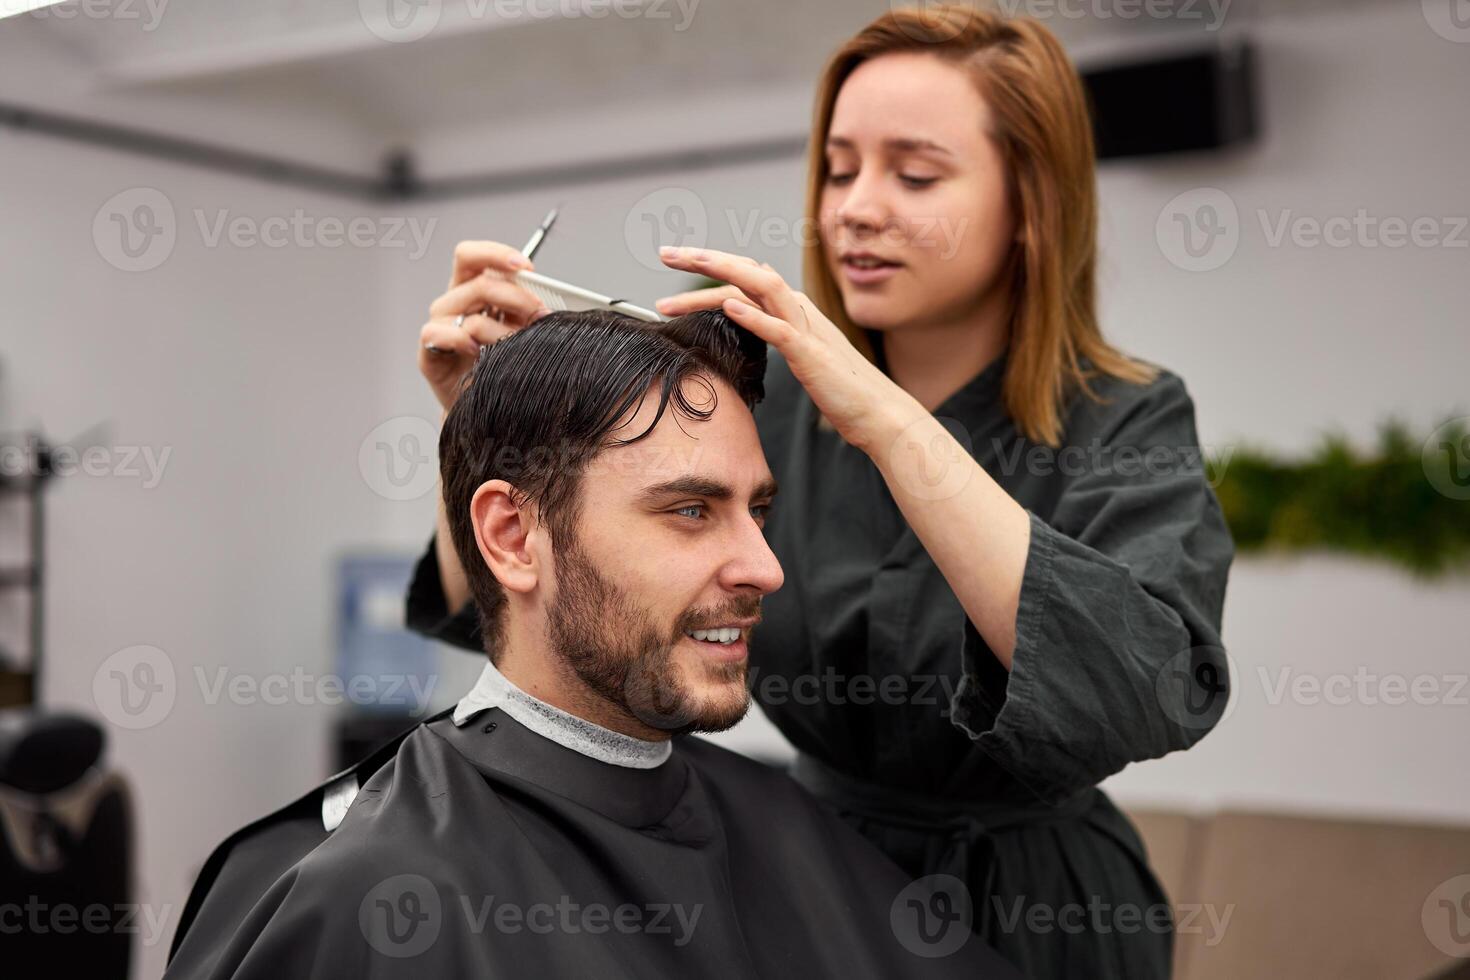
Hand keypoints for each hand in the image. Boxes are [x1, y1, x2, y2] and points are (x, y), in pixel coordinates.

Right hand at [418, 240, 551, 411]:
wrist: (487, 403)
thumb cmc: (502, 362)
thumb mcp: (519, 329)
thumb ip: (525, 308)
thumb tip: (547, 299)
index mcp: (471, 288)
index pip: (472, 256)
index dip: (496, 254)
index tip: (526, 267)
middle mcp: (453, 303)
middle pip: (479, 283)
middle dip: (517, 298)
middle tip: (539, 315)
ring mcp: (440, 326)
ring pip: (468, 313)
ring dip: (501, 329)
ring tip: (517, 344)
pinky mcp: (428, 351)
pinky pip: (438, 333)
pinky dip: (463, 340)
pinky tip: (480, 352)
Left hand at [657, 245, 902, 452]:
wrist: (878, 413)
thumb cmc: (840, 390)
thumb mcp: (802, 353)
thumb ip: (776, 327)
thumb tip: (746, 302)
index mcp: (794, 308)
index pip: (745, 276)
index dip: (710, 266)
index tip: (675, 262)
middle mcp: (799, 309)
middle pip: (746, 271)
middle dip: (704, 259)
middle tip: (665, 252)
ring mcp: (806, 329)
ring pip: (760, 286)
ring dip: (720, 273)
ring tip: (687, 263)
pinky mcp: (811, 354)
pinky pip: (779, 329)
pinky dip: (753, 316)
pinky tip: (728, 306)